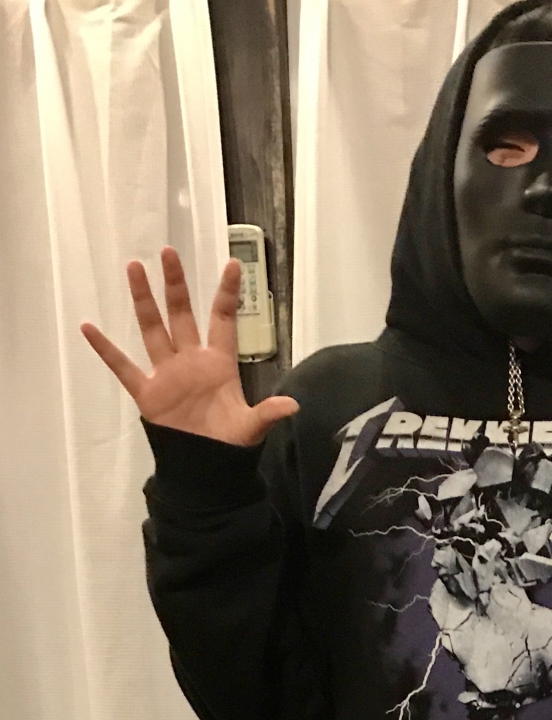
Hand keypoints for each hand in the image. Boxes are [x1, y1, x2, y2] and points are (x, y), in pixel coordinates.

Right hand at [80, 246, 297, 445]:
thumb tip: (294, 406)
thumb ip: (268, 412)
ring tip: (134, 268)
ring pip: (153, 328)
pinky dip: (106, 349)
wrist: (204, 467)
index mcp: (219, 363)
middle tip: (168, 251)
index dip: (227, 294)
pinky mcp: (147, 392)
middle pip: (181, 314)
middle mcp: (191, 360)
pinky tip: (89, 328)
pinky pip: (123, 367)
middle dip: (175, 284)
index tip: (234, 265)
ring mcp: (167, 373)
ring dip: (144, 300)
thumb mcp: (251, 426)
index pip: (223, 320)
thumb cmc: (229, 443)